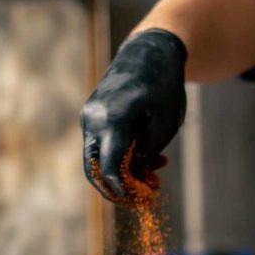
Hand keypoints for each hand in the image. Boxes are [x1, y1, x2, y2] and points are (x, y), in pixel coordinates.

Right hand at [81, 28, 186, 201]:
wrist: (149, 52)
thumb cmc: (163, 86)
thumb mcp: (165, 124)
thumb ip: (146, 152)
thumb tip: (132, 176)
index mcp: (112, 119)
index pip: (109, 168)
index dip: (124, 190)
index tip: (145, 201)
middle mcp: (93, 119)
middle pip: (95, 169)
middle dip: (119, 190)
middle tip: (147, 198)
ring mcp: (90, 118)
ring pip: (99, 160)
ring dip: (125, 175)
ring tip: (156, 175)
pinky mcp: (94, 118)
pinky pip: (103, 147)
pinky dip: (123, 160)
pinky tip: (151, 161)